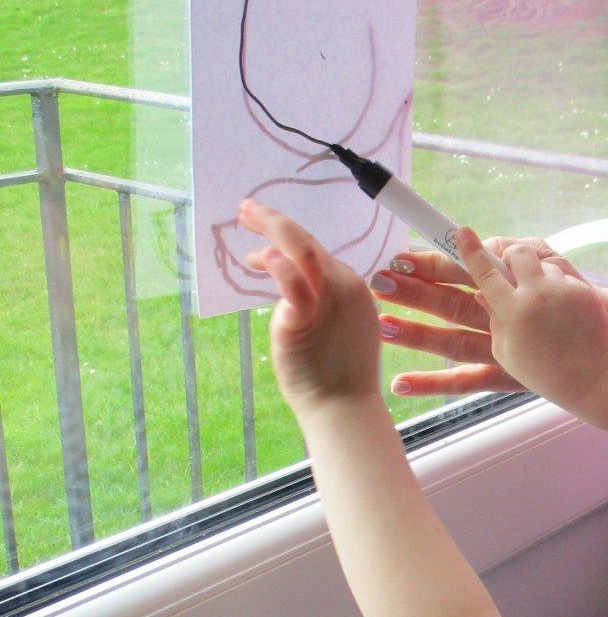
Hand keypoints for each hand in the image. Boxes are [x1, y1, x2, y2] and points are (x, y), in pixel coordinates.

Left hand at [239, 198, 381, 413]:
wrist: (342, 407)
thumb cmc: (334, 375)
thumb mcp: (333, 328)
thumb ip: (314, 303)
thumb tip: (286, 288)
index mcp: (353, 288)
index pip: (317, 253)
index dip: (286, 240)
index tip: (261, 241)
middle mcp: (345, 287)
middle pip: (308, 242)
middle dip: (275, 221)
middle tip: (247, 208)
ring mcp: (329, 300)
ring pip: (301, 249)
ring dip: (271, 227)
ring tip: (245, 215)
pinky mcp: (307, 317)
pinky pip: (292, 281)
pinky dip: (275, 263)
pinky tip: (259, 257)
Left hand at [372, 236, 607, 397]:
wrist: (604, 336)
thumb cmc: (569, 292)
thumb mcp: (547, 260)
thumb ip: (512, 252)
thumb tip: (479, 244)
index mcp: (505, 284)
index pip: (460, 270)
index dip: (429, 263)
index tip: (399, 258)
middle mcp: (497, 315)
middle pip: (448, 302)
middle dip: (412, 292)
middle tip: (380, 284)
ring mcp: (498, 347)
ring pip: (450, 340)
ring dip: (416, 334)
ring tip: (384, 327)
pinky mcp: (502, 374)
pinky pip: (465, 381)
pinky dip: (434, 384)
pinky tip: (401, 383)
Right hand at [452, 229, 607, 409]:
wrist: (589, 376)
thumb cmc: (541, 369)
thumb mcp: (505, 351)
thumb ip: (493, 318)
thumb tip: (482, 292)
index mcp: (512, 313)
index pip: (486, 273)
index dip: (472, 251)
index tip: (462, 232)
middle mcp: (536, 296)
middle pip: (516, 254)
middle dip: (511, 257)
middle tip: (513, 272)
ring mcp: (561, 291)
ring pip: (541, 265)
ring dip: (538, 277)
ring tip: (546, 306)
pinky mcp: (581, 291)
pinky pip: (563, 277)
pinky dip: (559, 288)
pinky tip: (565, 312)